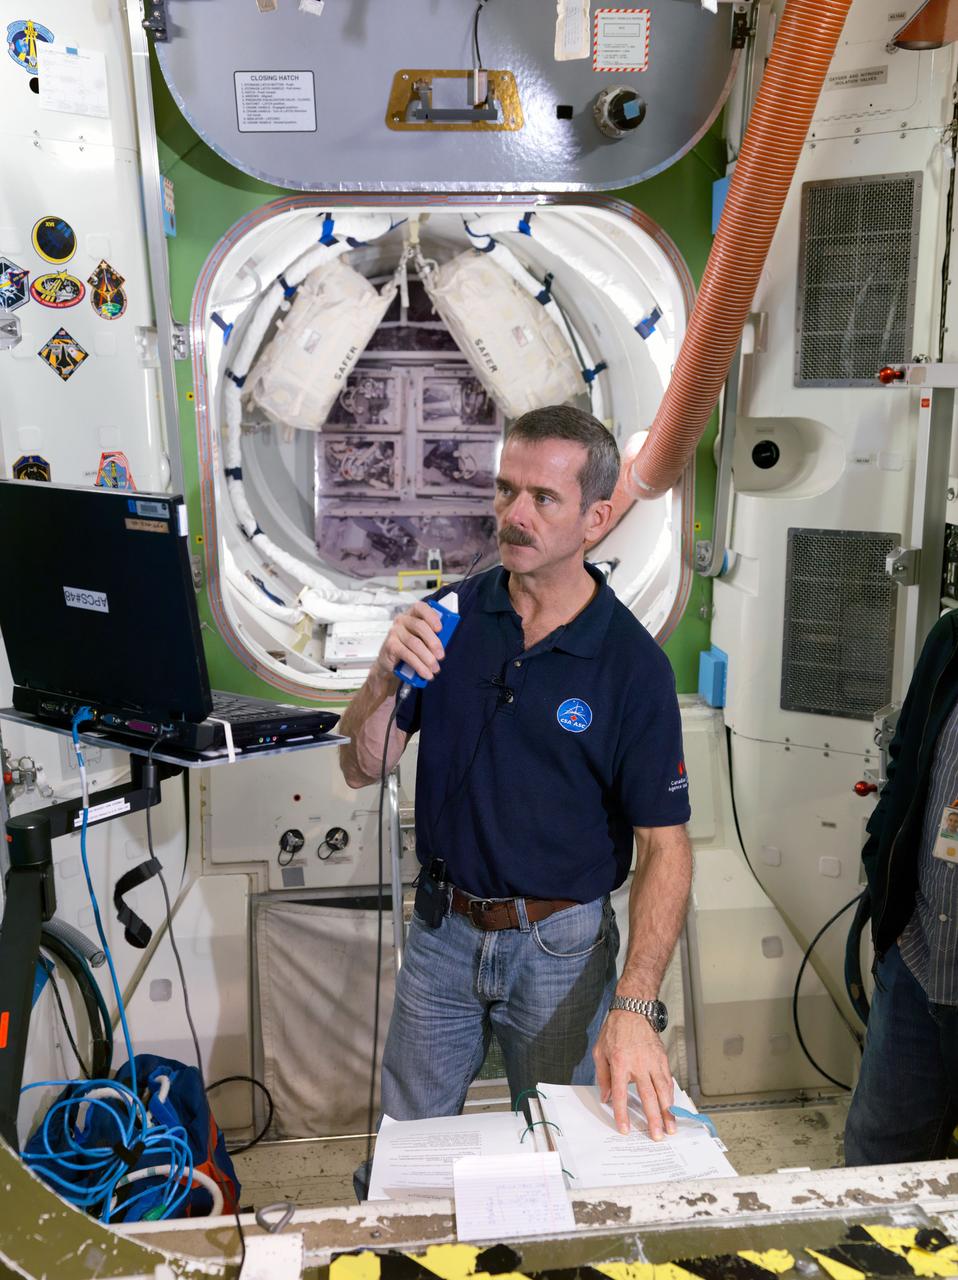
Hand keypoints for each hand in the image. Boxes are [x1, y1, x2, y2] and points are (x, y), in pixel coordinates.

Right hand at [373, 600, 443, 683]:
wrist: (391, 662)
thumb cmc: (410, 647)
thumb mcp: (422, 639)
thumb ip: (433, 636)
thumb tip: (445, 640)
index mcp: (412, 614)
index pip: (421, 608)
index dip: (431, 616)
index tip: (440, 628)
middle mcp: (402, 620)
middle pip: (420, 626)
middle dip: (433, 642)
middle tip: (441, 656)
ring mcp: (394, 632)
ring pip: (415, 643)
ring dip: (427, 658)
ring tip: (435, 669)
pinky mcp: (390, 645)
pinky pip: (407, 655)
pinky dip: (419, 666)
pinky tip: (425, 673)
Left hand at [593, 1010, 674, 1138]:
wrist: (633, 1010)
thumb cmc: (614, 1030)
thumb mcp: (600, 1051)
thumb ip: (603, 1076)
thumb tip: (606, 1098)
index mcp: (619, 1063)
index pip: (621, 1094)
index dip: (622, 1114)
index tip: (625, 1130)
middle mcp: (638, 1064)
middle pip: (647, 1096)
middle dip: (653, 1118)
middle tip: (657, 1136)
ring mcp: (653, 1061)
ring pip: (663, 1090)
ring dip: (668, 1110)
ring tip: (671, 1127)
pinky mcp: (662, 1058)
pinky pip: (668, 1080)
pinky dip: (670, 1095)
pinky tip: (671, 1107)